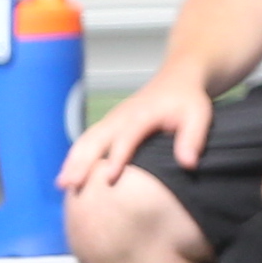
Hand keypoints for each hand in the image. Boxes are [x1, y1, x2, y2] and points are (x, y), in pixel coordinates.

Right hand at [58, 75, 206, 195]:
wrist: (178, 78)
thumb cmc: (188, 100)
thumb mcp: (199, 115)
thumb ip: (193, 138)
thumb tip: (188, 164)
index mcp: (143, 114)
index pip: (128, 137)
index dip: (118, 157)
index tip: (108, 179)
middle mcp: (122, 116)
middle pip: (97, 139)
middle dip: (82, 161)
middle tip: (70, 185)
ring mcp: (112, 119)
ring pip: (87, 140)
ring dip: (73, 160)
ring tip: (62, 184)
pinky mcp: (109, 125)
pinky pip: (87, 141)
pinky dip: (75, 157)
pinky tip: (67, 177)